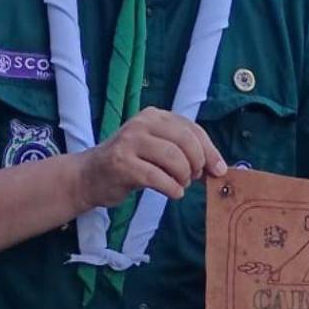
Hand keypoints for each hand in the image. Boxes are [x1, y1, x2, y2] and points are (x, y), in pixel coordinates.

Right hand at [76, 107, 225, 210]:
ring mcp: (130, 142)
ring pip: (174, 159)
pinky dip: (172, 189)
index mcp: (154, 116)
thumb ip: (184, 151)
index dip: (210, 151)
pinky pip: (158, 178)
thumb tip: (219, 167)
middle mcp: (142, 124)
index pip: (192, 129)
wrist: (89, 176)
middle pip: (186, 141)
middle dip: (197, 163)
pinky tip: (173, 193)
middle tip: (193, 178)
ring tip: (180, 184)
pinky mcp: (122, 164)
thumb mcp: (157, 148)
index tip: (219, 169)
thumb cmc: (130, 163)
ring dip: (184, 177)